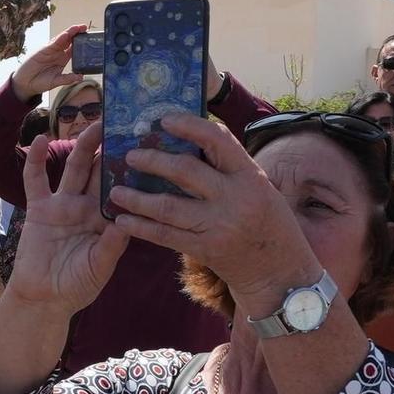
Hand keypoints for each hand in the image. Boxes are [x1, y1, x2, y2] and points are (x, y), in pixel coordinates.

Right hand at [1, 123, 129, 313]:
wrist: (45, 299)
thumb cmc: (77, 286)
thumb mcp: (100, 267)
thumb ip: (111, 245)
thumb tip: (126, 219)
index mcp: (106, 219)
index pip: (123, 188)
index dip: (133, 169)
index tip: (150, 147)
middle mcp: (87, 206)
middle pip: (101, 170)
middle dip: (112, 148)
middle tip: (126, 123)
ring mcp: (62, 205)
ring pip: (75, 168)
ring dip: (83, 145)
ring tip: (94, 123)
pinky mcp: (39, 208)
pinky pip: (35, 180)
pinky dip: (35, 160)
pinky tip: (38, 139)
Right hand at [10, 24, 87, 100]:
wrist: (25, 84)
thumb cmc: (41, 82)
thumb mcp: (55, 81)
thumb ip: (67, 79)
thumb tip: (80, 77)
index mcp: (63, 59)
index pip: (74, 49)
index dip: (81, 43)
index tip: (90, 39)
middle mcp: (58, 53)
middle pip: (69, 41)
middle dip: (77, 34)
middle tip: (85, 28)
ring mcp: (50, 50)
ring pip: (62, 39)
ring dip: (69, 33)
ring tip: (78, 28)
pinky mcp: (43, 50)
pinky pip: (52, 44)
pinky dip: (59, 39)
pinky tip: (65, 35)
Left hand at [106, 115, 318, 316]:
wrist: (279, 273)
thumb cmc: (269, 224)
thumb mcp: (259, 188)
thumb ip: (229, 168)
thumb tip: (189, 141)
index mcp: (250, 176)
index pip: (218, 140)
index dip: (189, 126)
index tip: (164, 120)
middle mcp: (235, 198)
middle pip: (185, 171)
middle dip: (153, 161)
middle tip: (130, 156)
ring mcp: (218, 226)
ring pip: (167, 206)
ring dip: (137, 198)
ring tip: (115, 190)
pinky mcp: (204, 250)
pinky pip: (165, 235)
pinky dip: (141, 227)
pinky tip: (122, 220)